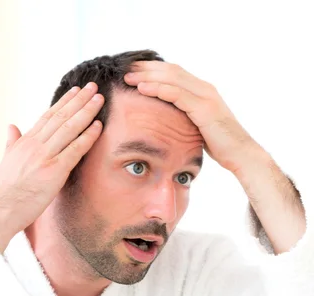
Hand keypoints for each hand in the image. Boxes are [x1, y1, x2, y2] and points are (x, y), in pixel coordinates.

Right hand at [0, 83, 103, 251]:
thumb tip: (12, 126)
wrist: (1, 209)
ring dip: (86, 112)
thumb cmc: (4, 190)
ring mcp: (45, 157)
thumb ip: (12, 142)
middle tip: (94, 87)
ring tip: (99, 99)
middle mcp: (35, 145)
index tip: (76, 91)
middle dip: (79, 100)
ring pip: (69, 128)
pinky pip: (75, 149)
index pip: (48, 116)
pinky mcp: (54, 171)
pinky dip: (88, 136)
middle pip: (61, 117)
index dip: (64, 102)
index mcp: (25, 142)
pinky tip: (98, 125)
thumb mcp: (6, 161)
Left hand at [124, 61, 262, 173]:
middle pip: (170, 70)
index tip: (133, 71)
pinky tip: (143, 89)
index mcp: (202, 91)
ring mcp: (206, 97)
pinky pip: (177, 94)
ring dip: (148, 76)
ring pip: (172, 78)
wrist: (241, 155)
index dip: (153, 69)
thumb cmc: (220, 145)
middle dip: (147, 68)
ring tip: (128, 77)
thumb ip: (186, 118)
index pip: (174, 73)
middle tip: (126, 68)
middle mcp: (204, 89)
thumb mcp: (198, 127)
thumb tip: (168, 122)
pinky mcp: (205, 109)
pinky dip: (159, 89)